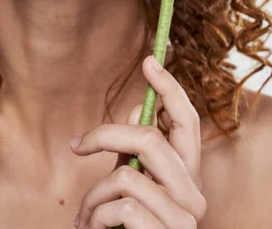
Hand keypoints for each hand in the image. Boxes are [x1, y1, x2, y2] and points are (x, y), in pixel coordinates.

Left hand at [70, 54, 206, 228]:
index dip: (169, 88)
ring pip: (126, 173)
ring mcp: (183, 218)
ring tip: (86, 216)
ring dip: (94, 194)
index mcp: (187, 174)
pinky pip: (119, 205)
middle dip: (105, 136)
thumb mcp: (133, 183)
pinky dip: (95, 216)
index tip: (149, 60)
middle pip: (149, 137)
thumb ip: (137, 151)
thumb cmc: (129, 228)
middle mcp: (194, 193)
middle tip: (76, 145)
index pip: (188, 121)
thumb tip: (133, 108)